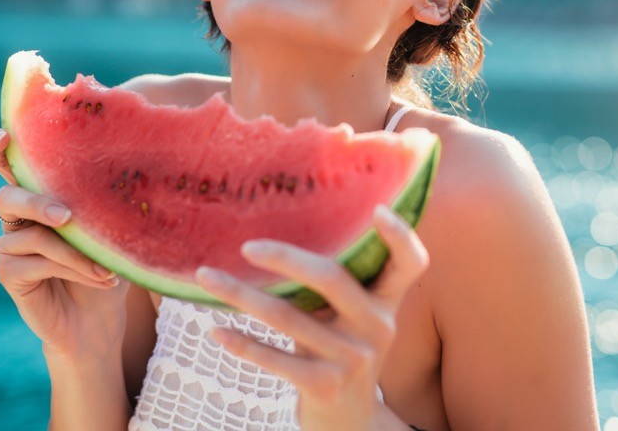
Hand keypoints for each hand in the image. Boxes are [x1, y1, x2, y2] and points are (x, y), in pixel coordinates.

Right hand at [0, 128, 128, 359]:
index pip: (12, 164)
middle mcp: (18, 217)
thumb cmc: (107, 265)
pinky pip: (33, 262)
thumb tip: (126, 172)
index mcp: (40, 195)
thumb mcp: (112, 232)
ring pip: (32, 235)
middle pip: (7, 196)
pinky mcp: (9, 274)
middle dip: (34, 201)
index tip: (3, 135)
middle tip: (65, 216)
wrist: (100, 321)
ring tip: (106, 269)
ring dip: (74, 252)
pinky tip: (99, 279)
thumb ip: (106, 204)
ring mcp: (9, 246)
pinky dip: (70, 269)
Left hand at [196, 206, 429, 430]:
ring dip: (240, 295)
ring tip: (205, 276)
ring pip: (287, 317)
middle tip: (246, 247)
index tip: (376, 209)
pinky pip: (273, 358)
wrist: (350, 422)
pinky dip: (241, 342)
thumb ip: (338, 282)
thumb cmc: (341, 349)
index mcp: (387, 302)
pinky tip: (215, 330)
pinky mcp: (324, 386)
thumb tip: (278, 228)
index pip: (411, 263)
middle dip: (284, 257)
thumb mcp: (353, 317)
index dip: (399, 236)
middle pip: (331, 279)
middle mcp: (377, 327)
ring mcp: (352, 359)